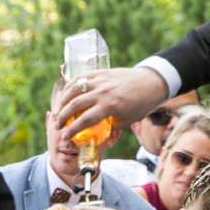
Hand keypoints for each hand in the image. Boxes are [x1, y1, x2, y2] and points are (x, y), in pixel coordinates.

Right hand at [53, 67, 169, 142]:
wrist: (151, 82)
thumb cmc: (141, 104)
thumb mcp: (126, 120)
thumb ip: (109, 126)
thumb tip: (94, 132)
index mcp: (111, 106)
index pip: (85, 120)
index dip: (72, 130)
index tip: (65, 137)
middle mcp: (103, 92)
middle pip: (74, 104)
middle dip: (62, 117)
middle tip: (58, 126)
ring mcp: (100, 80)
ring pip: (73, 89)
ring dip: (62, 101)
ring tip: (59, 110)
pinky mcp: (100, 72)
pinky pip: (80, 78)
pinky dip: (70, 86)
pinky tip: (66, 95)